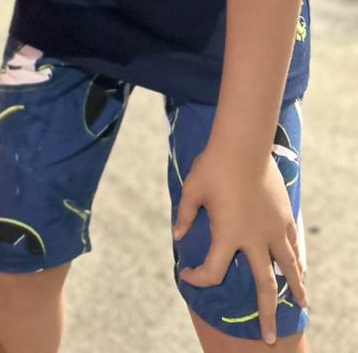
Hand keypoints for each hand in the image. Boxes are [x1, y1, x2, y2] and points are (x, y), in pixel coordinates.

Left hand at [174, 145, 306, 345]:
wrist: (243, 145)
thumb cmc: (212, 166)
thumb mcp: (192, 191)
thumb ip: (184, 216)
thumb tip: (177, 237)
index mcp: (228, 236)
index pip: (212, 271)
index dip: (197, 278)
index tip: (186, 274)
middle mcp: (254, 238)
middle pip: (264, 286)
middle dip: (266, 314)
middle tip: (267, 337)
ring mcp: (272, 229)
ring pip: (288, 268)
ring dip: (294, 289)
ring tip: (301, 306)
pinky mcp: (283, 216)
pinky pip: (292, 245)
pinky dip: (296, 260)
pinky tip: (299, 269)